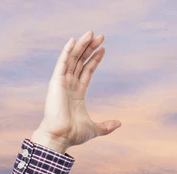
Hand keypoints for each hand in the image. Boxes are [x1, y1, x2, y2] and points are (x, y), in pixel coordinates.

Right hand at [32, 31, 120, 152]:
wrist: (60, 137)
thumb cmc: (73, 134)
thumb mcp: (95, 129)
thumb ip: (106, 126)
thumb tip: (119, 124)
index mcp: (77, 93)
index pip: (87, 71)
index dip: (94, 60)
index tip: (103, 49)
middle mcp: (69, 85)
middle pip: (80, 61)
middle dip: (90, 48)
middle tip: (100, 36)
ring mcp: (62, 82)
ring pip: (73, 59)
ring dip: (81, 45)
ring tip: (91, 33)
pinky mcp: (56, 82)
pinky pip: (62, 63)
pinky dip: (67, 51)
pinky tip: (73, 40)